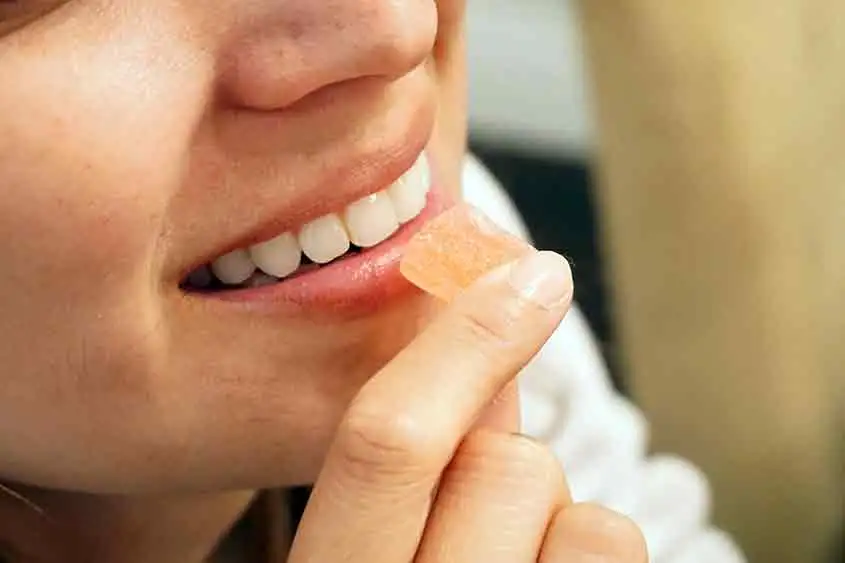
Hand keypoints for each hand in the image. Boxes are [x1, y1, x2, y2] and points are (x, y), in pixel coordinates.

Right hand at [289, 251, 647, 562]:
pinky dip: (588, 554)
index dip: (460, 341)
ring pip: (581, 512)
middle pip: (505, 464)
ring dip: (553, 517)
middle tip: (479, 500)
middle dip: (503, 456)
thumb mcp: (361, 545)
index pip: (385, 444)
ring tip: (509, 559)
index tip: (529, 273)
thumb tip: (479, 337)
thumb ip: (411, 454)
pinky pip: (616, 547)